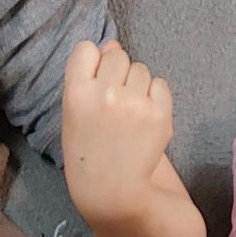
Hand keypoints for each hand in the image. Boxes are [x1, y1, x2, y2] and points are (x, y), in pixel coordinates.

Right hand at [60, 40, 175, 231]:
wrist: (111, 191)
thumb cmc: (88, 152)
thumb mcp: (75, 114)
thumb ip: (90, 76)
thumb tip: (111, 44)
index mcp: (76, 93)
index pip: (86, 49)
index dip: (93, 64)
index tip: (94, 84)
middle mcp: (105, 93)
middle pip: (117, 55)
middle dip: (118, 74)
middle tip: (114, 106)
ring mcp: (134, 103)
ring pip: (141, 69)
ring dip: (137, 86)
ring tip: (129, 116)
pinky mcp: (159, 113)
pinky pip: (160, 84)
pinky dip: (155, 98)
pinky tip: (143, 120)